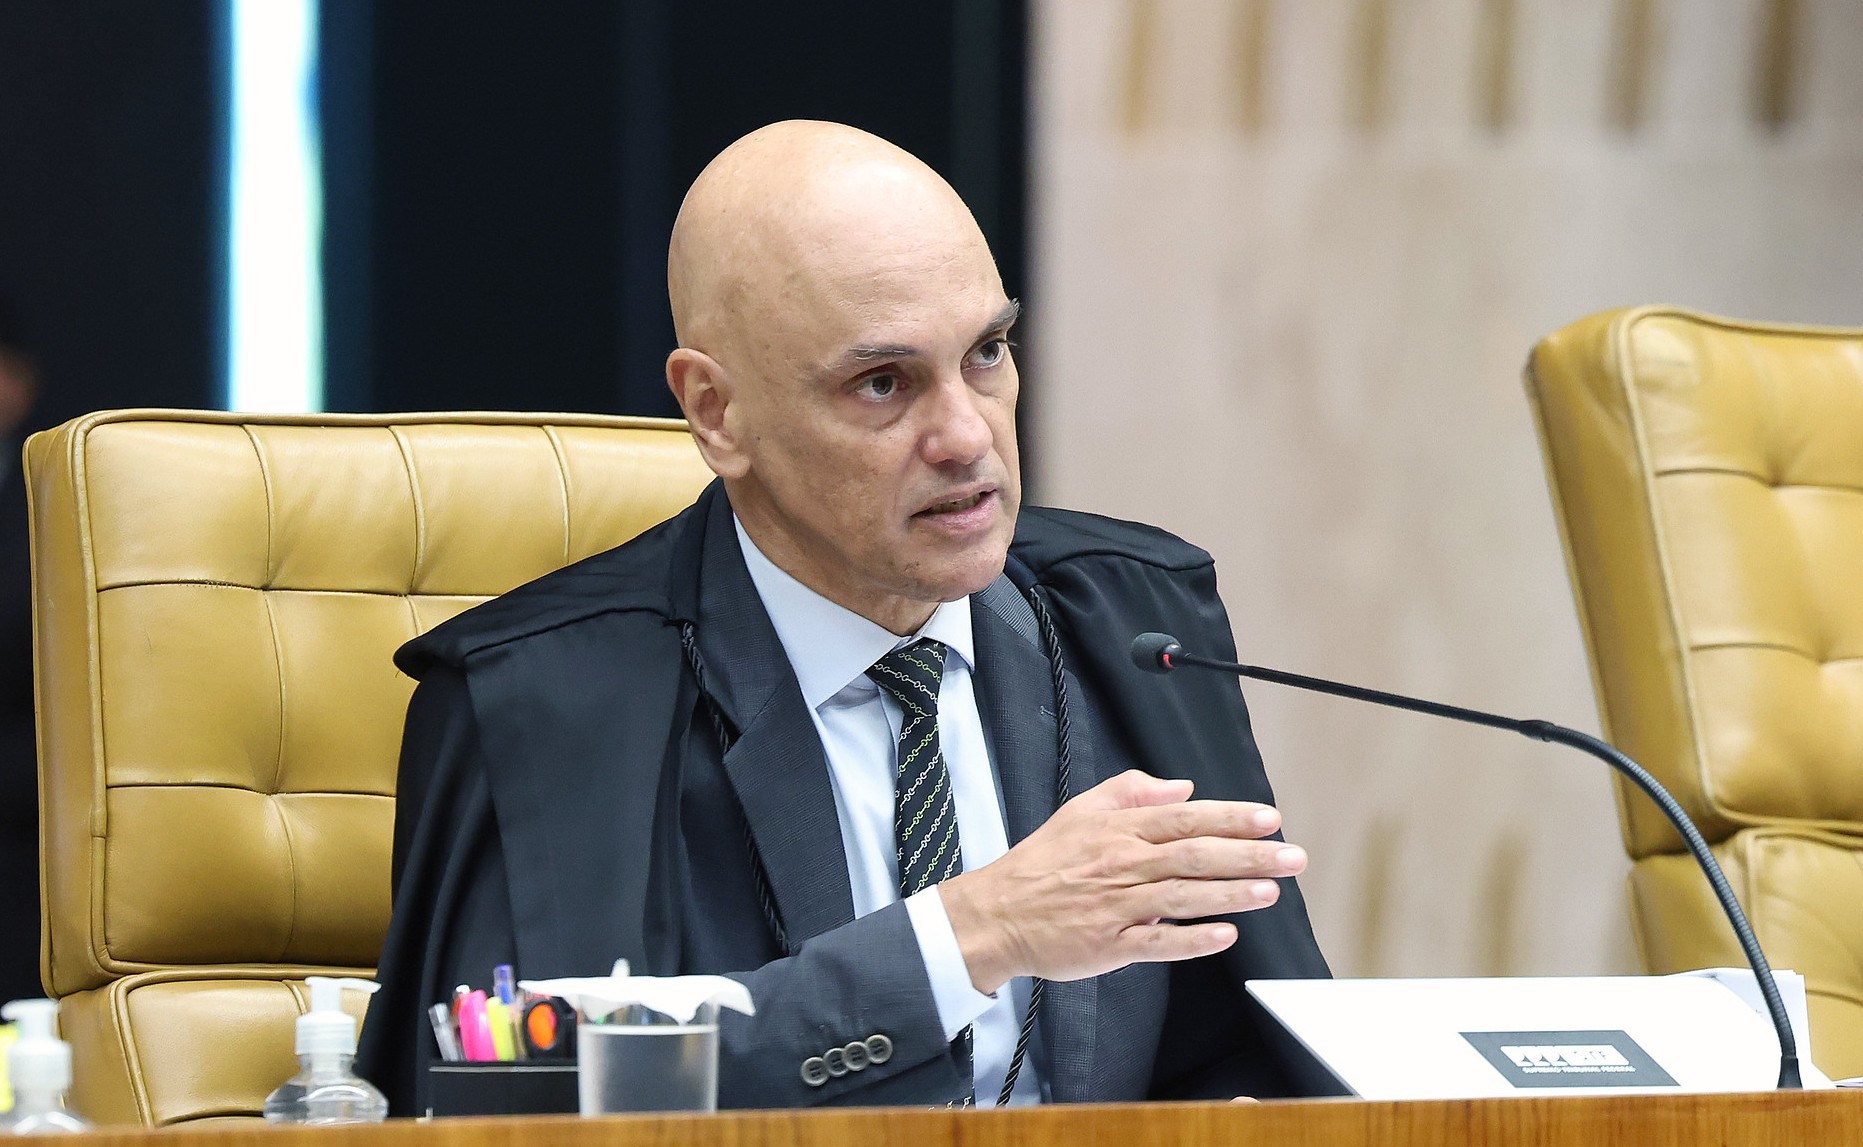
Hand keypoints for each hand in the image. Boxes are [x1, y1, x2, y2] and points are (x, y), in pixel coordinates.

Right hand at [937, 770, 1306, 993]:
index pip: (1185, 819)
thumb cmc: (1041, 864)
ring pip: (1184, 896)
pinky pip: (1158, 941)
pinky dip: (1193, 940)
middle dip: (1248, 855)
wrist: (997, 914)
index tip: (1269, 819)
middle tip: (1292, 856)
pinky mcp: (1111, 944)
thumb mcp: (1081, 810)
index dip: (1230, 818)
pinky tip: (1225, 936)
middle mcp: (1124, 864)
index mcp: (1119, 830)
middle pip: (1195, 855)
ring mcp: (1118, 906)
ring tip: (1272, 891)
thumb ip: (1131, 791)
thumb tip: (1182, 788)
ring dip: (1231, 893)